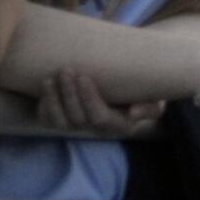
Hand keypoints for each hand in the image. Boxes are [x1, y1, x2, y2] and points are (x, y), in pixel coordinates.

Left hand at [38, 69, 163, 139]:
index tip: (85, 77)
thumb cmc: (142, 92)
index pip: (99, 118)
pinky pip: (48, 119)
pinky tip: (45, 86)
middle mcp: (97, 129)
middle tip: (66, 70)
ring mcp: (78, 126)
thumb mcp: (155, 100)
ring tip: (49, 79)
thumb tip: (133, 113)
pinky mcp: (62, 119)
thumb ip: (150, 108)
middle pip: (77, 118)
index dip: (89, 99)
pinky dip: (43, 105)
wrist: (127, 88)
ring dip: (52, 100)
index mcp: (119, 126)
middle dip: (69, 94)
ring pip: (59, 122)